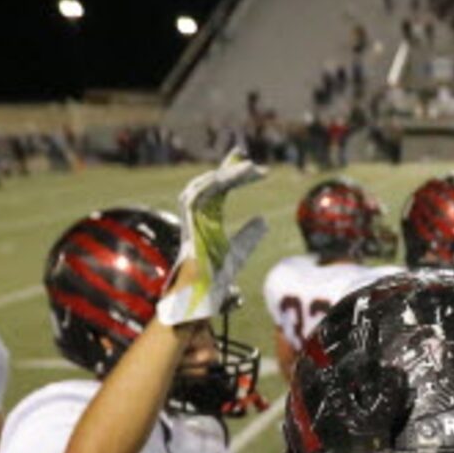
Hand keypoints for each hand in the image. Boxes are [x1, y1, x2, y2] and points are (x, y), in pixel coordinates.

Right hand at [162, 151, 266, 326]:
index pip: (218, 190)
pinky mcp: (189, 225)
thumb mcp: (239, 251)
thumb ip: (248, 235)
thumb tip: (264, 220)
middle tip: (247, 156)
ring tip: (249, 167)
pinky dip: (215, 184)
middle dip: (228, 168)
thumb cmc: (215, 279)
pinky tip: (234, 177)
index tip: (248, 161)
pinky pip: (198, 196)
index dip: (231, 173)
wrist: (200, 296)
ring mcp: (191, 220)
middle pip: (211, 184)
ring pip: (204, 186)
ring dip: (226, 174)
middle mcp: (196, 217)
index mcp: (206, 220)